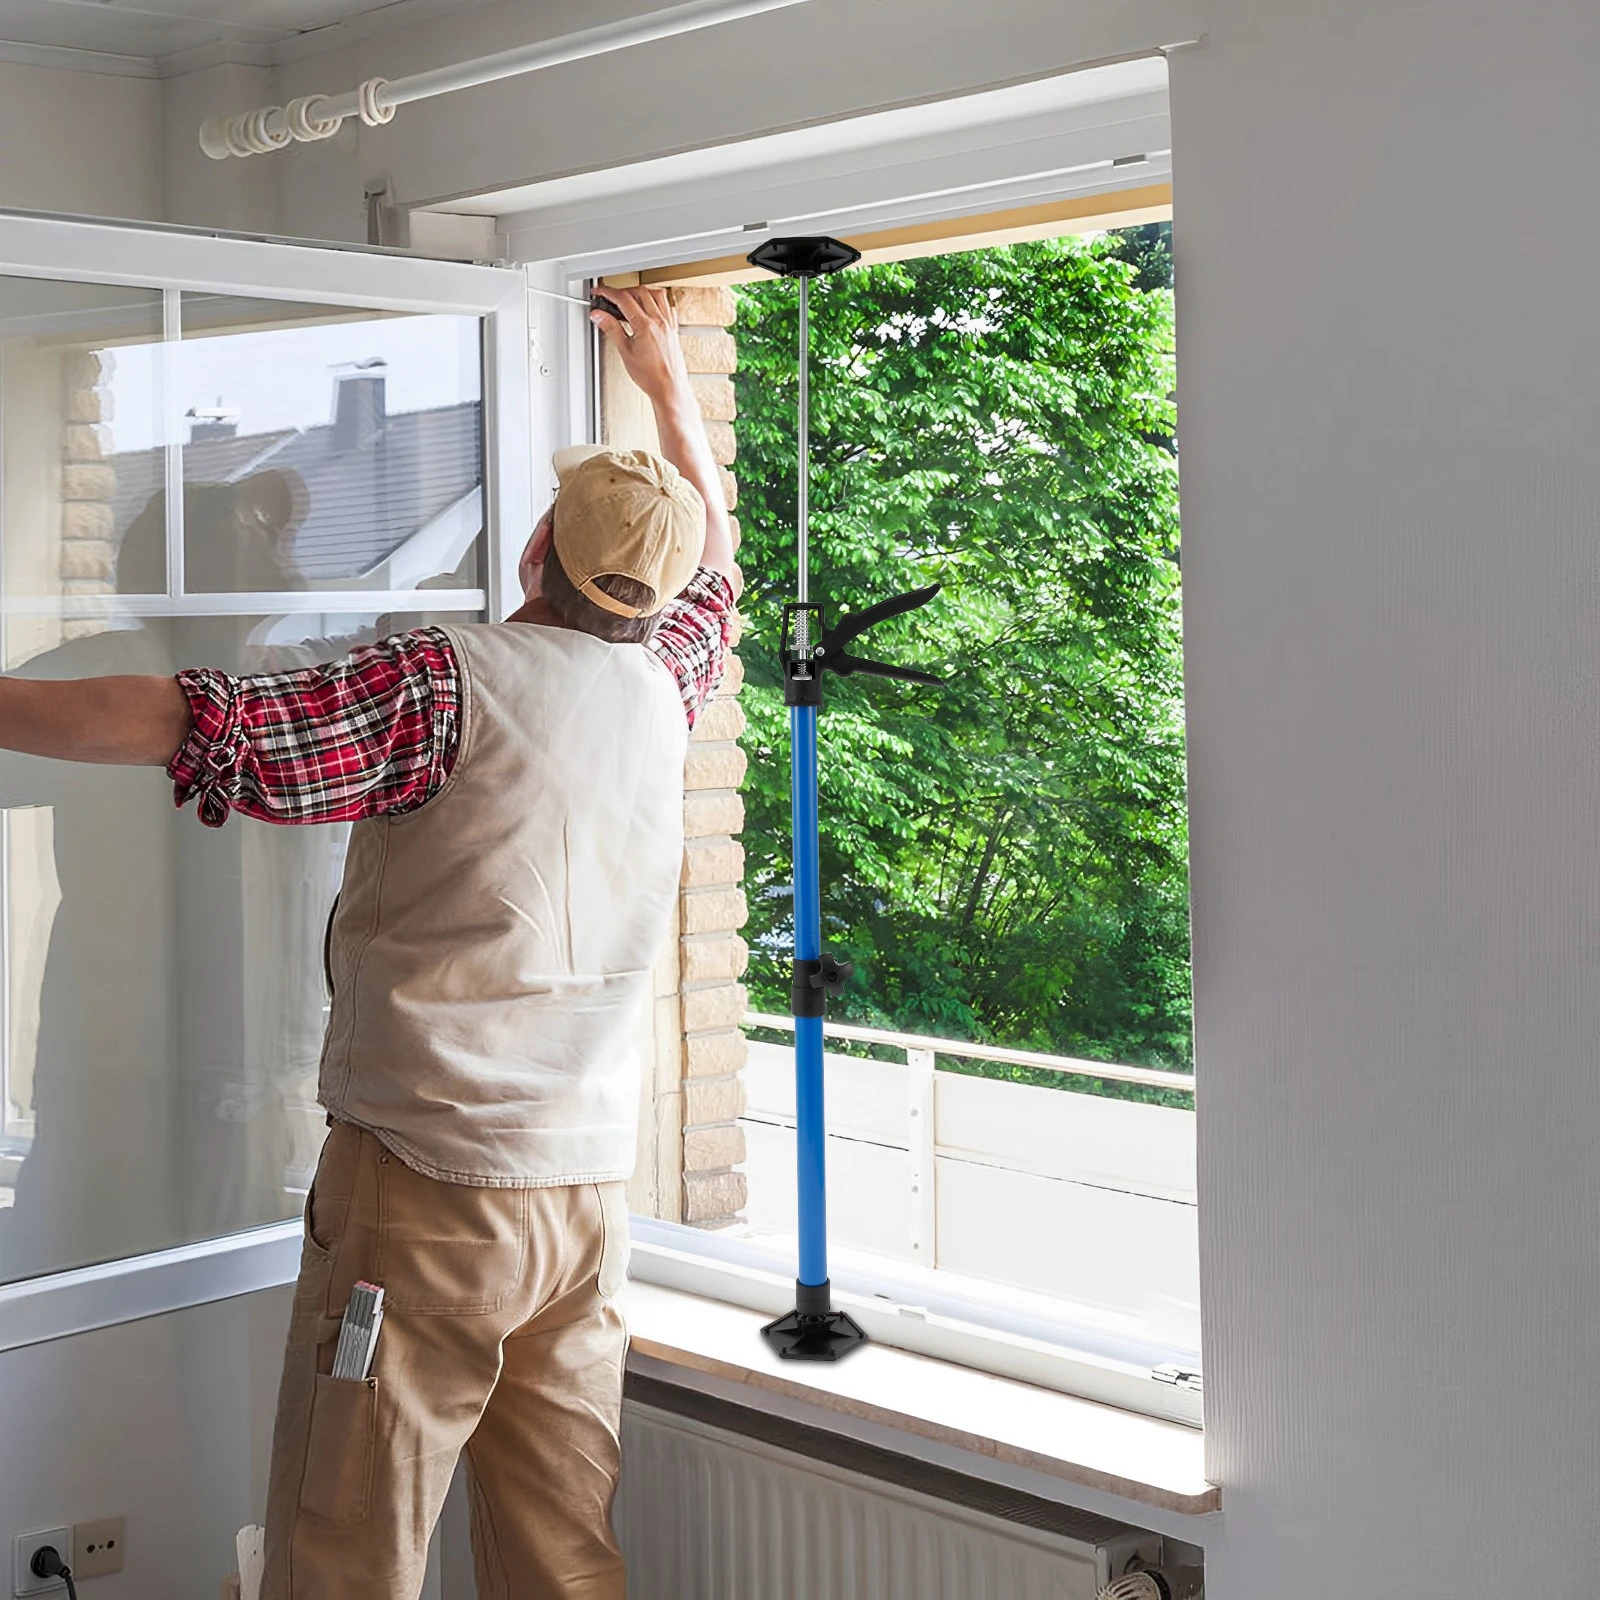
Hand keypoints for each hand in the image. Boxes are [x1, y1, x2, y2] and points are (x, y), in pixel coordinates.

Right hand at [590, 286, 691, 406]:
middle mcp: (659, 321)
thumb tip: (600, 316)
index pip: (623, 299)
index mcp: (645, 325)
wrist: (669, 388)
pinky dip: (658, 302)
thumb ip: (612, 329)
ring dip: (642, 292)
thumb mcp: (625, 352)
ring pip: (657, 295)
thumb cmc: (651, 377)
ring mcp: (668, 324)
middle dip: (623, 291)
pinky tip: (651, 308)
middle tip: (612, 297)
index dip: (608, 292)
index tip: (599, 291)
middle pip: (640, 292)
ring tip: (630, 299)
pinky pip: (668, 307)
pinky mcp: (674, 330)